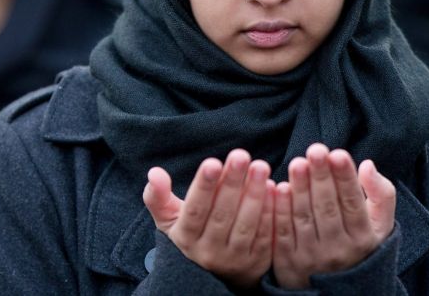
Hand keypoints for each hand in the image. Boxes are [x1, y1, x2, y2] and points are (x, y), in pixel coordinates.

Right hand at [143, 149, 275, 287]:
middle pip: (222, 214)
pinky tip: (274, 187)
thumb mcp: (170, 220)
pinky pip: (265, 234)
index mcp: (186, 237)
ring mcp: (235, 258)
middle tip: (241, 155)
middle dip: (232, 183)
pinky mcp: (258, 260)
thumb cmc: (192, 234)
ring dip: (254, 194)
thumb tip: (154, 173)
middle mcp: (209, 251)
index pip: (195, 210)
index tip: (212, 162)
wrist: (217, 275)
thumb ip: (158, 197)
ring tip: (260, 166)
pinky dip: (270, 211)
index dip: (204, 187)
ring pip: (245, 224)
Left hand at [272, 144, 395, 288]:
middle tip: (316, 150)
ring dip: (300, 188)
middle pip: (327, 208)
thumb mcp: (380, 225)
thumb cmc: (360, 245)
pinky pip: (283, 233)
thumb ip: (381, 194)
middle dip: (321, 177)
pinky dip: (281, 210)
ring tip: (298, 162)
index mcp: (362, 239)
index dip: (345, 178)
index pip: (353, 203)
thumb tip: (367, 165)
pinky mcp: (287, 263)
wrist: (338, 292)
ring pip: (304, 218)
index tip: (338, 153)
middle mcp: (338, 250)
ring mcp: (312, 258)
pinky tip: (280, 187)